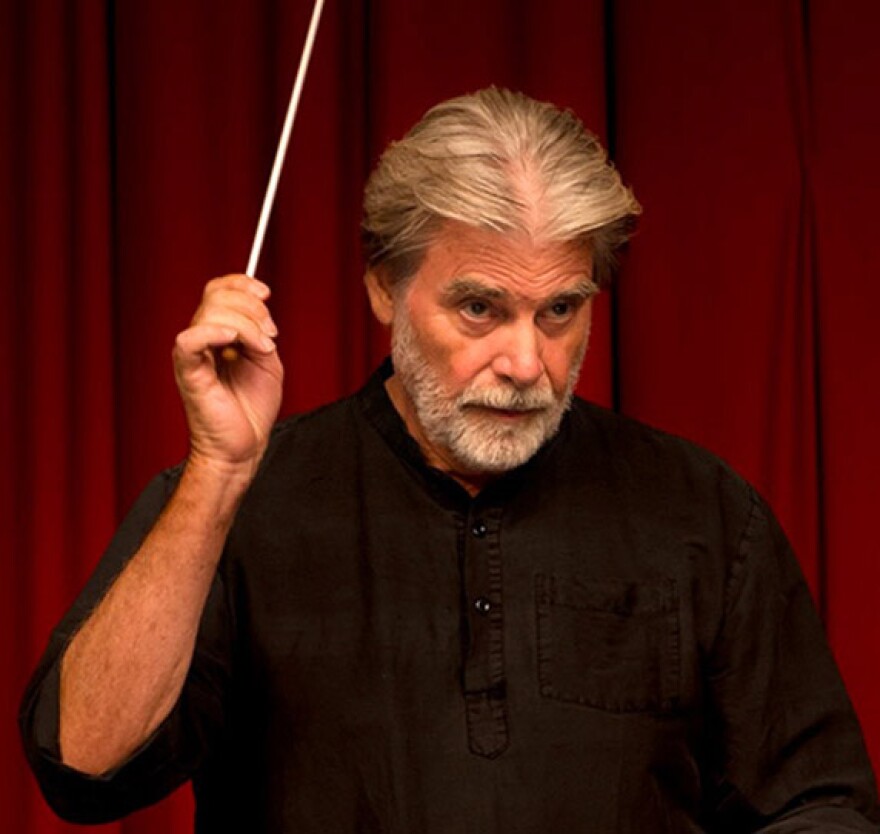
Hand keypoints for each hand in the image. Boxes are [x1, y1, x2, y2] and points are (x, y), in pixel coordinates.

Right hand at [173, 274, 283, 476]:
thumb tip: (258, 313)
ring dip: (247, 325)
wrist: (244, 444)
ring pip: (210, 312)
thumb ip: (261, 333)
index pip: (219, 290)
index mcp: (218, 332)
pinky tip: (233, 342)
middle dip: (252, 307)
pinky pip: (190, 340)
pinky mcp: (188, 371)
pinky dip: (213, 332)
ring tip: (263, 349)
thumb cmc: (252, 408)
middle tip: (271, 333)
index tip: (266, 292)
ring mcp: (193, 354)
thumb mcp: (267, 361)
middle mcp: (202, 339)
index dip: (241, 283)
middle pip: (216, 296)